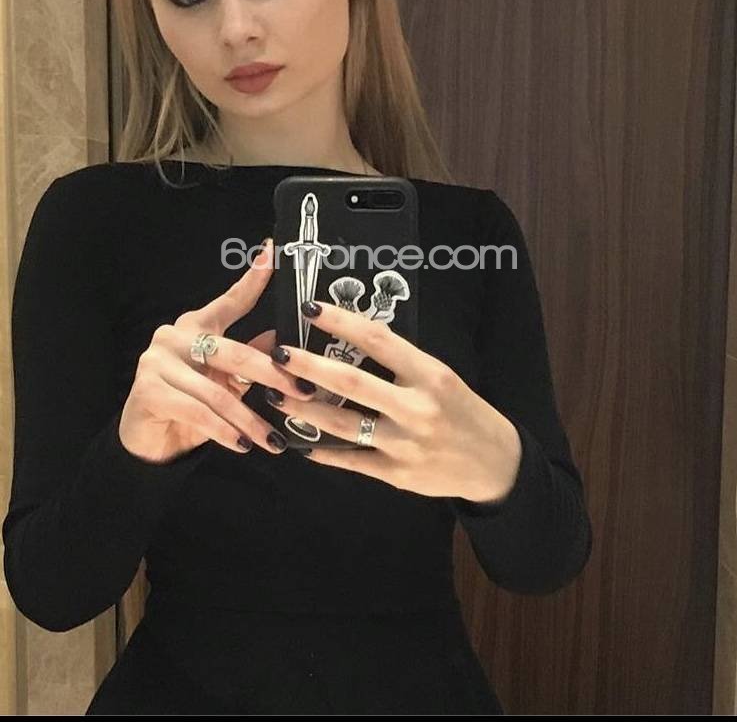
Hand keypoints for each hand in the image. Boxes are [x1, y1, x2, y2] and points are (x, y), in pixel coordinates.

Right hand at [118, 239, 313, 462]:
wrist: (148, 441)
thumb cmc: (190, 406)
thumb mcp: (225, 381)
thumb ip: (249, 358)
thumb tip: (283, 340)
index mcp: (198, 326)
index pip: (231, 300)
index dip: (253, 278)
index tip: (273, 253)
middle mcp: (176, 336)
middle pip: (235, 352)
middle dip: (273, 375)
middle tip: (302, 392)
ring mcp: (158, 361)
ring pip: (217, 390)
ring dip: (249, 419)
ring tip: (273, 441)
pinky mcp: (147, 389)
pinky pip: (196, 410)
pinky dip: (223, 431)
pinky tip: (242, 445)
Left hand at [264, 299, 522, 502]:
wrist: (494, 463)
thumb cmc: (463, 410)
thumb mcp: (441, 377)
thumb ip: (401, 363)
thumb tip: (351, 338)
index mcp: (429, 375)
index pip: (378, 340)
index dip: (341, 322)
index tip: (311, 307)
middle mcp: (416, 408)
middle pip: (351, 383)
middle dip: (308, 366)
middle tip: (278, 353)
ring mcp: (404, 444)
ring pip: (341, 424)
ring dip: (303, 409)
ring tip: (276, 395)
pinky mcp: (396, 474)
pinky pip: (350, 460)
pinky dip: (322, 450)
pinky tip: (301, 440)